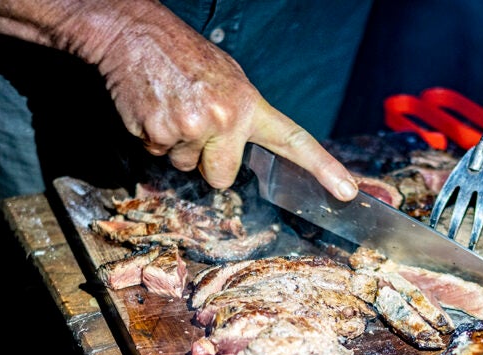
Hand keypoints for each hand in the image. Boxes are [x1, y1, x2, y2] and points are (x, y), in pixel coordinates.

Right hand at [93, 5, 358, 200]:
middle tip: (195, 123)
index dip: (324, 169)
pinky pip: (160, 156)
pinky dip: (154, 138)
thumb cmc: (183, 57)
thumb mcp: (229, 80)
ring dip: (178, 147)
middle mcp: (226, 119)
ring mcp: (192, 128)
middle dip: (208, 161)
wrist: (135, 35)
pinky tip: (155, 108)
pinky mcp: (159, 134)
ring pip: (188, 168)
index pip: (295, 141)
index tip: (347, 191)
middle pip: (222, 178)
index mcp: (249, 105)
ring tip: (173, 108)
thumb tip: (246, 148)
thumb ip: (243, 117)